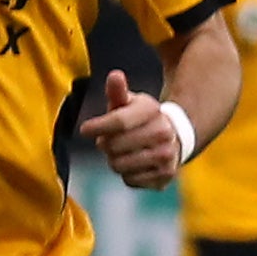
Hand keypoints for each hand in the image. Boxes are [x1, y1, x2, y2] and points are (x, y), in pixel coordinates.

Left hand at [80, 68, 189, 190]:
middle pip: (114, 146)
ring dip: (114, 160)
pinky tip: (135, 164)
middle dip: (105, 145)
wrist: (172, 138)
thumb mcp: (128, 103)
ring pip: (119, 165)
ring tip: (123, 152)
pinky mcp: (165, 175)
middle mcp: (163, 132)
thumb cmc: (139, 119)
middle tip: (109, 141)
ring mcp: (166, 155)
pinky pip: (129, 180)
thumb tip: (115, 75)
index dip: (97, 127)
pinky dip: (127, 174)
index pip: (118, 121)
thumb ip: (117, 92)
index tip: (84, 130)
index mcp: (152, 110)